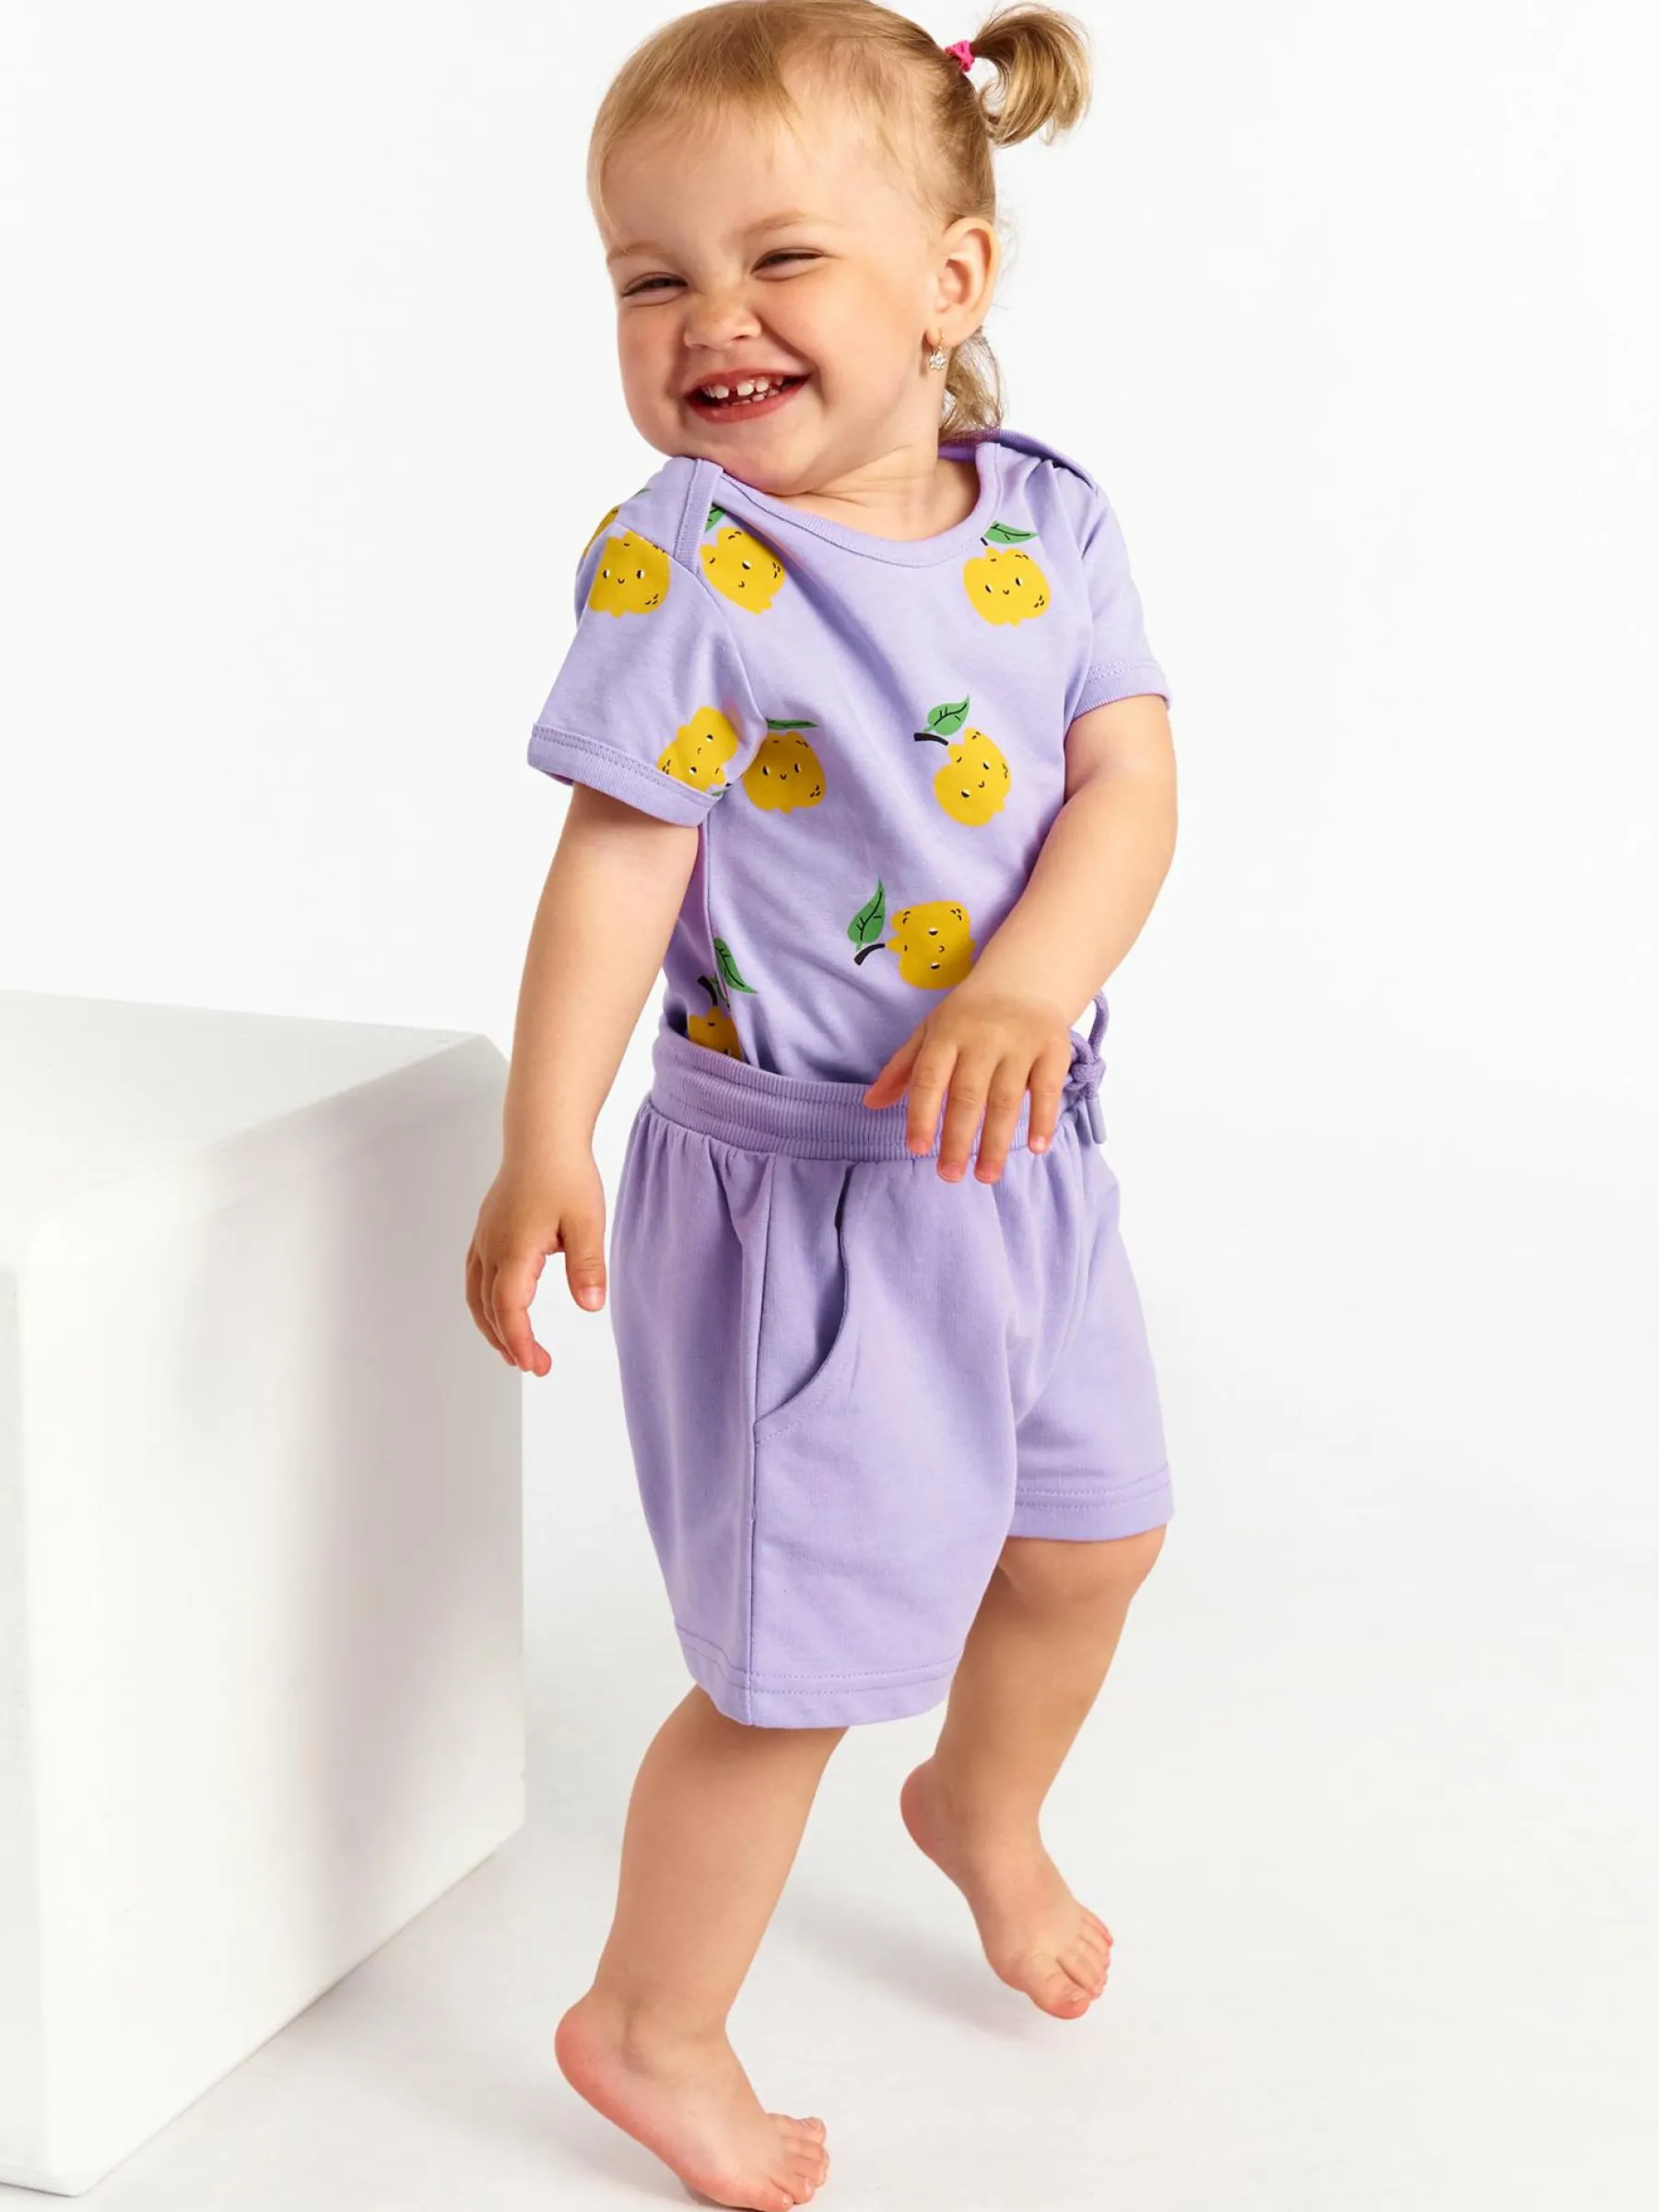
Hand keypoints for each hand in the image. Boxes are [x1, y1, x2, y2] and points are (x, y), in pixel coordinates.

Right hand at [464, 1147, 606, 1375]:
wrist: (543, 1134)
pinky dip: (485, 1302)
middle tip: (535, 1365)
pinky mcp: (486, 1229)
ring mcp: (484, 1237)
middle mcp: (491, 1246)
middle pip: (488, 1308)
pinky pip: (475, 1276)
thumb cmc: (566, 1173)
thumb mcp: (588, 1221)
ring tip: (513, 1349)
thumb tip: (590, 1305)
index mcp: (515, 1248)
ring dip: (491, 1325)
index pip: (509, 1308)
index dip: (519, 1341)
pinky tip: (501, 1309)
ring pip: (475, 1294)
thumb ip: (587, 1265)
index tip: (534, 1365)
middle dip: (508, 1342)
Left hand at [862, 984, 1075, 1182]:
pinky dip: (1043, 1119)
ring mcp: (1019, 1043)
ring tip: (986, 1175)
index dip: (921, 1113)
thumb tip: (871, 1104)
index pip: (929, 1077)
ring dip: (995, 1141)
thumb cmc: (967, 1017)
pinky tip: (1036, 1149)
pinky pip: (1047, 1089)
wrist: (1023, 980)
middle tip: (949, 1175)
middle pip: (967, 1094)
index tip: (917, 1148)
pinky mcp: (1053, 1049)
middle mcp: (982, 1038)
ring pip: (1005, 1099)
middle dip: (957, 1138)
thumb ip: (902, 1069)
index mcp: (947, 1034)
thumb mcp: (929, 1033)